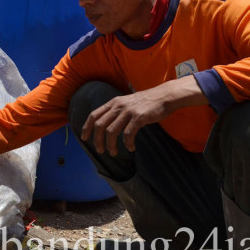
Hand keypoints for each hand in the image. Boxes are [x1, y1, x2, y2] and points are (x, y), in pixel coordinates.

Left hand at [81, 77, 207, 154]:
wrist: (165, 96)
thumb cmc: (146, 102)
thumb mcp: (127, 103)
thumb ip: (116, 111)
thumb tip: (106, 126)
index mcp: (113, 102)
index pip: (94, 115)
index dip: (87, 127)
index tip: (84, 138)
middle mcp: (118, 106)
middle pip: (100, 125)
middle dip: (97, 140)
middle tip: (101, 151)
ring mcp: (128, 111)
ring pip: (111, 132)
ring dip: (111, 145)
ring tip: (113, 152)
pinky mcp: (139, 117)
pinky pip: (128, 134)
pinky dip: (127, 143)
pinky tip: (131, 148)